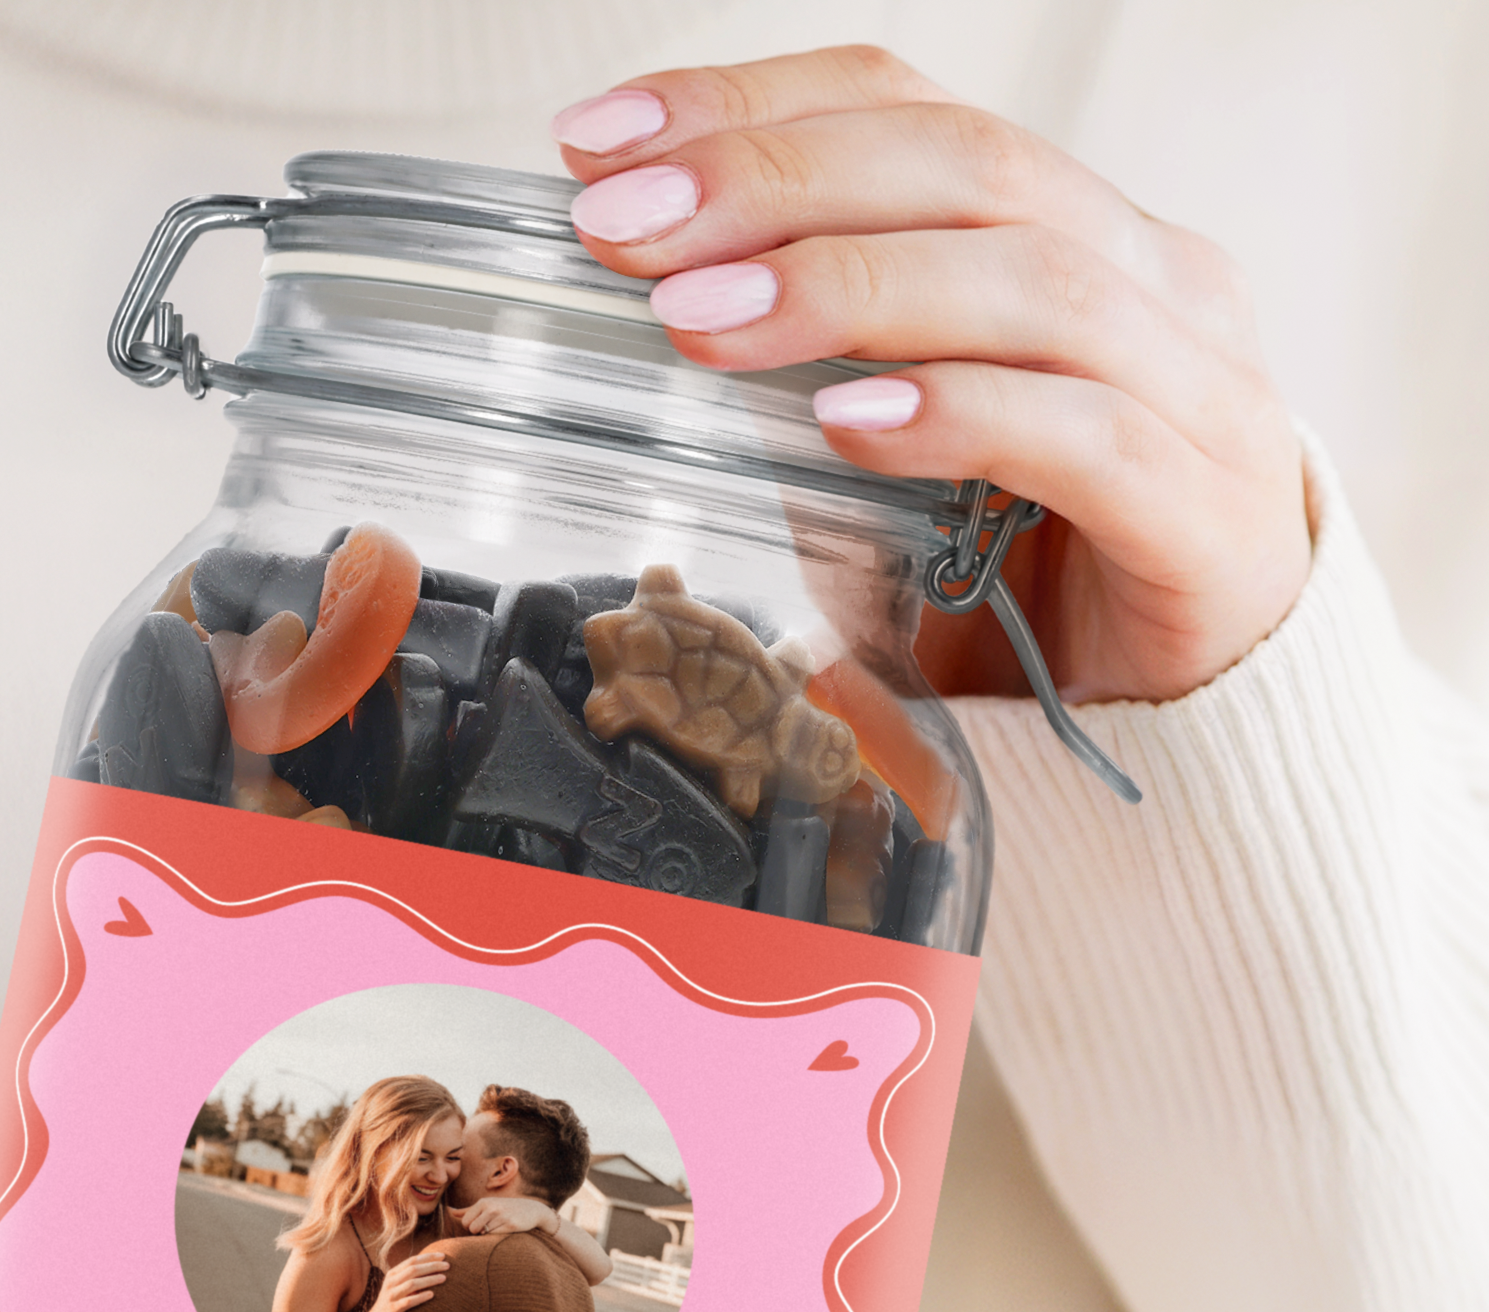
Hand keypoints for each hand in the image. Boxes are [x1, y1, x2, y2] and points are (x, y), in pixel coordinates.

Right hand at [369, 1246, 450, 1311]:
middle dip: (432, 1266)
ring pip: (412, 1284)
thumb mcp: (398, 1285)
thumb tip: (434, 1265)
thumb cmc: (393, 1300)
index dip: (428, 1257)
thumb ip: (410, 1276)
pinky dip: (421, 1297)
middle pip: (413, 1269)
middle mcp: (391, 1282)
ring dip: (429, 1280)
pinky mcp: (393, 1309)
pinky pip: (409, 1301)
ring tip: (444, 1278)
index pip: (412, 1260)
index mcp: (393, 1273)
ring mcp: (391, 1295)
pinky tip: (432, 1295)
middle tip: (447, 1266)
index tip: (443, 1255)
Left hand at [453, 1195, 557, 1238]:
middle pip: (472, 1228)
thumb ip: (467, 1210)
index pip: (465, 1221)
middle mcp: (491, 1208)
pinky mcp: (510, 1225)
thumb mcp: (486, 1206)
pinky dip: (497, 1237)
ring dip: (488, 1234)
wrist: (532, 1210)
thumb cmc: (504, 1208)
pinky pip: (495, 1236)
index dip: (471, 1227)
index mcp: (483, 1203)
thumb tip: (448, 1211)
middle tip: (488, 1228)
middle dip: (478, 1232)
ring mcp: (501, 1216)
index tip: (480, 1225)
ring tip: (497, 1228)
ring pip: (483, 1234)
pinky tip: (505, 1230)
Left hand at [554, 46, 1311, 705]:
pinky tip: (845, 424)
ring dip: (843, 289)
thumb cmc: (1024, 571)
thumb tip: (653, 317)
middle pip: (964, 165)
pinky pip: (1083, 434)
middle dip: (771, 181)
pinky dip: (957, 416)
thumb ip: (804, 380)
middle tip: (623, 227)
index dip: (750, 106)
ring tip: (699, 322)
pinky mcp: (1205, 513)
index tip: (599, 143)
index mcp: (1070, 231)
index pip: (907, 108)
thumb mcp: (887, 454)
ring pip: (1026, 280)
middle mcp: (1149, 278)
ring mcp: (1198, 388)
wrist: (1181, 711)